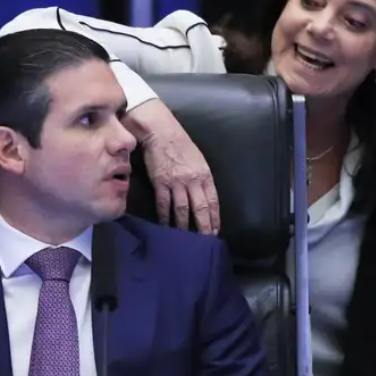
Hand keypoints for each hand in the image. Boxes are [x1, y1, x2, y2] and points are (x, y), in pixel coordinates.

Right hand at [124, 100, 219, 234]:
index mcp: (204, 174)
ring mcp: (176, 183)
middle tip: (205, 241)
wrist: (161, 133)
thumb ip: (201, 178)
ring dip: (184, 226)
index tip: (215, 231)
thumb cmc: (181, 144)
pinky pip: (164, 205)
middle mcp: (192, 180)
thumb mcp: (198, 160)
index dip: (214, 217)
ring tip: (186, 238)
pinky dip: (165, 217)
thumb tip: (204, 195)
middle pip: (200, 209)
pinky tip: (167, 226)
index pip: (212, 201)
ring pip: (182, 210)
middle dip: (203, 227)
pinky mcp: (160, 183)